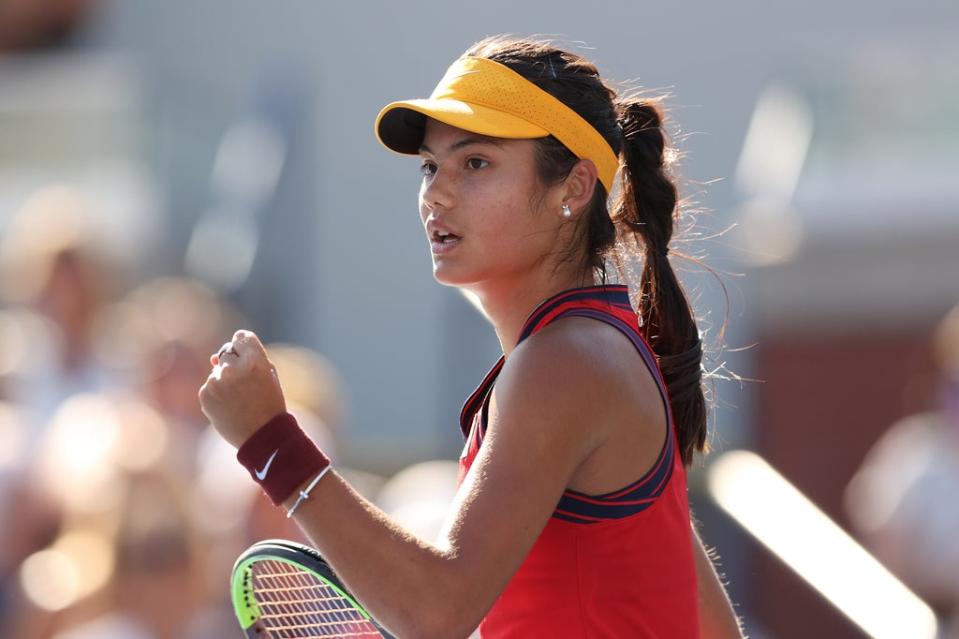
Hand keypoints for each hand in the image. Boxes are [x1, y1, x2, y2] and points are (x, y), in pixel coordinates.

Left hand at [199, 330, 286, 448]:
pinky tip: (229, 406)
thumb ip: (249, 358)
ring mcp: (216, 381)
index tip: (247, 357)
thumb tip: (214, 357)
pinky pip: (209, 386)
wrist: (261, 436)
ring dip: (225, 381)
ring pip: (217, 371)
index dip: (245, 347)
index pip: (242, 337)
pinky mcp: (205, 394)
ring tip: (238, 400)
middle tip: (245, 385)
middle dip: (234, 365)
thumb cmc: (269, 404)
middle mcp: (233, 368)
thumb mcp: (269, 376)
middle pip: (227, 353)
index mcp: (254, 361)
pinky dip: (217, 394)